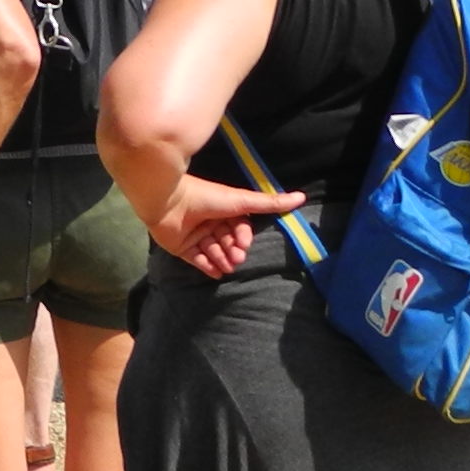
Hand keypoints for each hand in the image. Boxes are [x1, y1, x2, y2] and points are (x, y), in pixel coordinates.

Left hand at [145, 173, 304, 277]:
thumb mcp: (241, 201)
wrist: (168, 201)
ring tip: (227, 266)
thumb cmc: (206, 198)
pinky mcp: (180, 246)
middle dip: (233, 250)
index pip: (239, 227)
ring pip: (213, 251)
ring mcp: (194, 234)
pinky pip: (196, 259)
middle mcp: (209, 221)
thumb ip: (269, 203)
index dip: (243, 237)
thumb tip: (302, 197)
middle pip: (227, 240)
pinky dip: (206, 266)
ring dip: (222, 259)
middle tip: (236, 258)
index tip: (244, 244)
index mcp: (223, 209)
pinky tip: (216, 273)